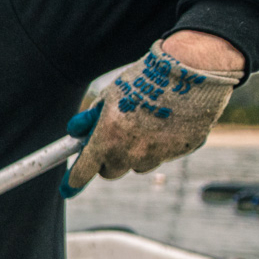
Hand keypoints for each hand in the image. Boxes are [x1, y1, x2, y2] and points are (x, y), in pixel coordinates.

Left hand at [62, 35, 242, 196]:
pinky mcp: (182, 151)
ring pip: (139, 164)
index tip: (68, 188)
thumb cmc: (145, 78)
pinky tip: (168, 121)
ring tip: (145, 123)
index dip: (74, 181)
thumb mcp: (111, 94)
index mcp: (108, 139)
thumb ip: (91, 118)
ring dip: (136, 153)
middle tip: (111, 140)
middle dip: (108, 160)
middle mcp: (132, 153)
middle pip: (111, 171)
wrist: (191, 69)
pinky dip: (162, 144)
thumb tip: (74, 131)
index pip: (84, 171)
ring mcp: (158, 154)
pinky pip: (165, 155)